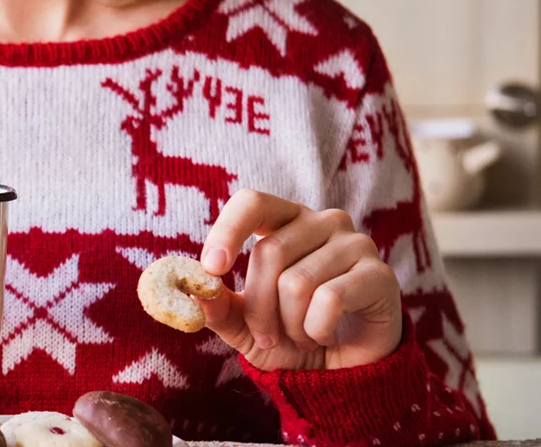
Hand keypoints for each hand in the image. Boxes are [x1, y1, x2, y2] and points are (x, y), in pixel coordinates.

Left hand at [197, 190, 401, 369]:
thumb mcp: (245, 327)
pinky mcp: (380, 274)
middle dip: (259, 307)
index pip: (252, 202)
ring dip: (291, 325)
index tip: (211, 269)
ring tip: (303, 336)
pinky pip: (331, 300)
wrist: (344, 373)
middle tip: (267, 336)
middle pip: (270, 252)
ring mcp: (355, 244)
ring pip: (298, 281)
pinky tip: (326, 336)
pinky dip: (317, 329)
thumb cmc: (291, 338)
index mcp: (285, 222)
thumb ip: (220, 307)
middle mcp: (322, 221)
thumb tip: (195, 291)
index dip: (228, 230)